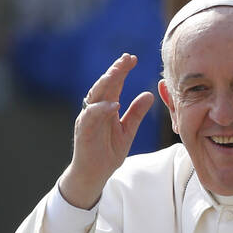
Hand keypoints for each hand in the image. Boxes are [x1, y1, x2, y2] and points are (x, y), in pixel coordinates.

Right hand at [60, 53, 153, 208]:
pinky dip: (101, 109)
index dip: (121, 70)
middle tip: (126, 58)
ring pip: (95, 96)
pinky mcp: (83, 132)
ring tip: (118, 73)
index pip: (114, 84)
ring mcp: (87, 119)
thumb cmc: (108, 152)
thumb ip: (137, 113)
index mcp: (106, 108)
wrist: (94, 174)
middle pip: (104, 85)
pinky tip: (114, 104)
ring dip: (106, 84)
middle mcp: (95, 110)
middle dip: (115, 70)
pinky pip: (91, 117)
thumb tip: (149, 95)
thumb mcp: (128, 131)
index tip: (132, 58)